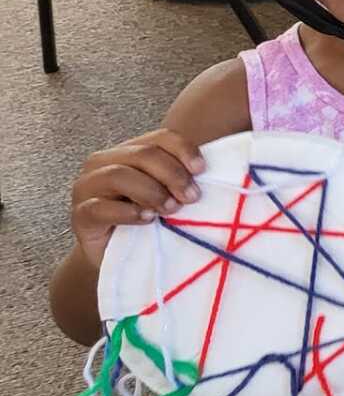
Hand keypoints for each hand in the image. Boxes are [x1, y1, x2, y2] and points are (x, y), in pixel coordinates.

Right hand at [70, 130, 205, 267]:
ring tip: (170, 209)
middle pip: (143, 154)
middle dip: (172, 174)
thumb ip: (181, 178)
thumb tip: (211, 170)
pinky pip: (99, 207)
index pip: (160, 138)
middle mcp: (103, 162)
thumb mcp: (169, 195)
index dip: (183, 149)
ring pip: (118, 175)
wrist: (120, 257)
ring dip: (151, 191)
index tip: (202, 170)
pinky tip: (146, 219)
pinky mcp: (79, 215)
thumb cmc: (149, 220)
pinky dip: (127, 212)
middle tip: (191, 197)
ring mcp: (87, 187)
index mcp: (128, 151)